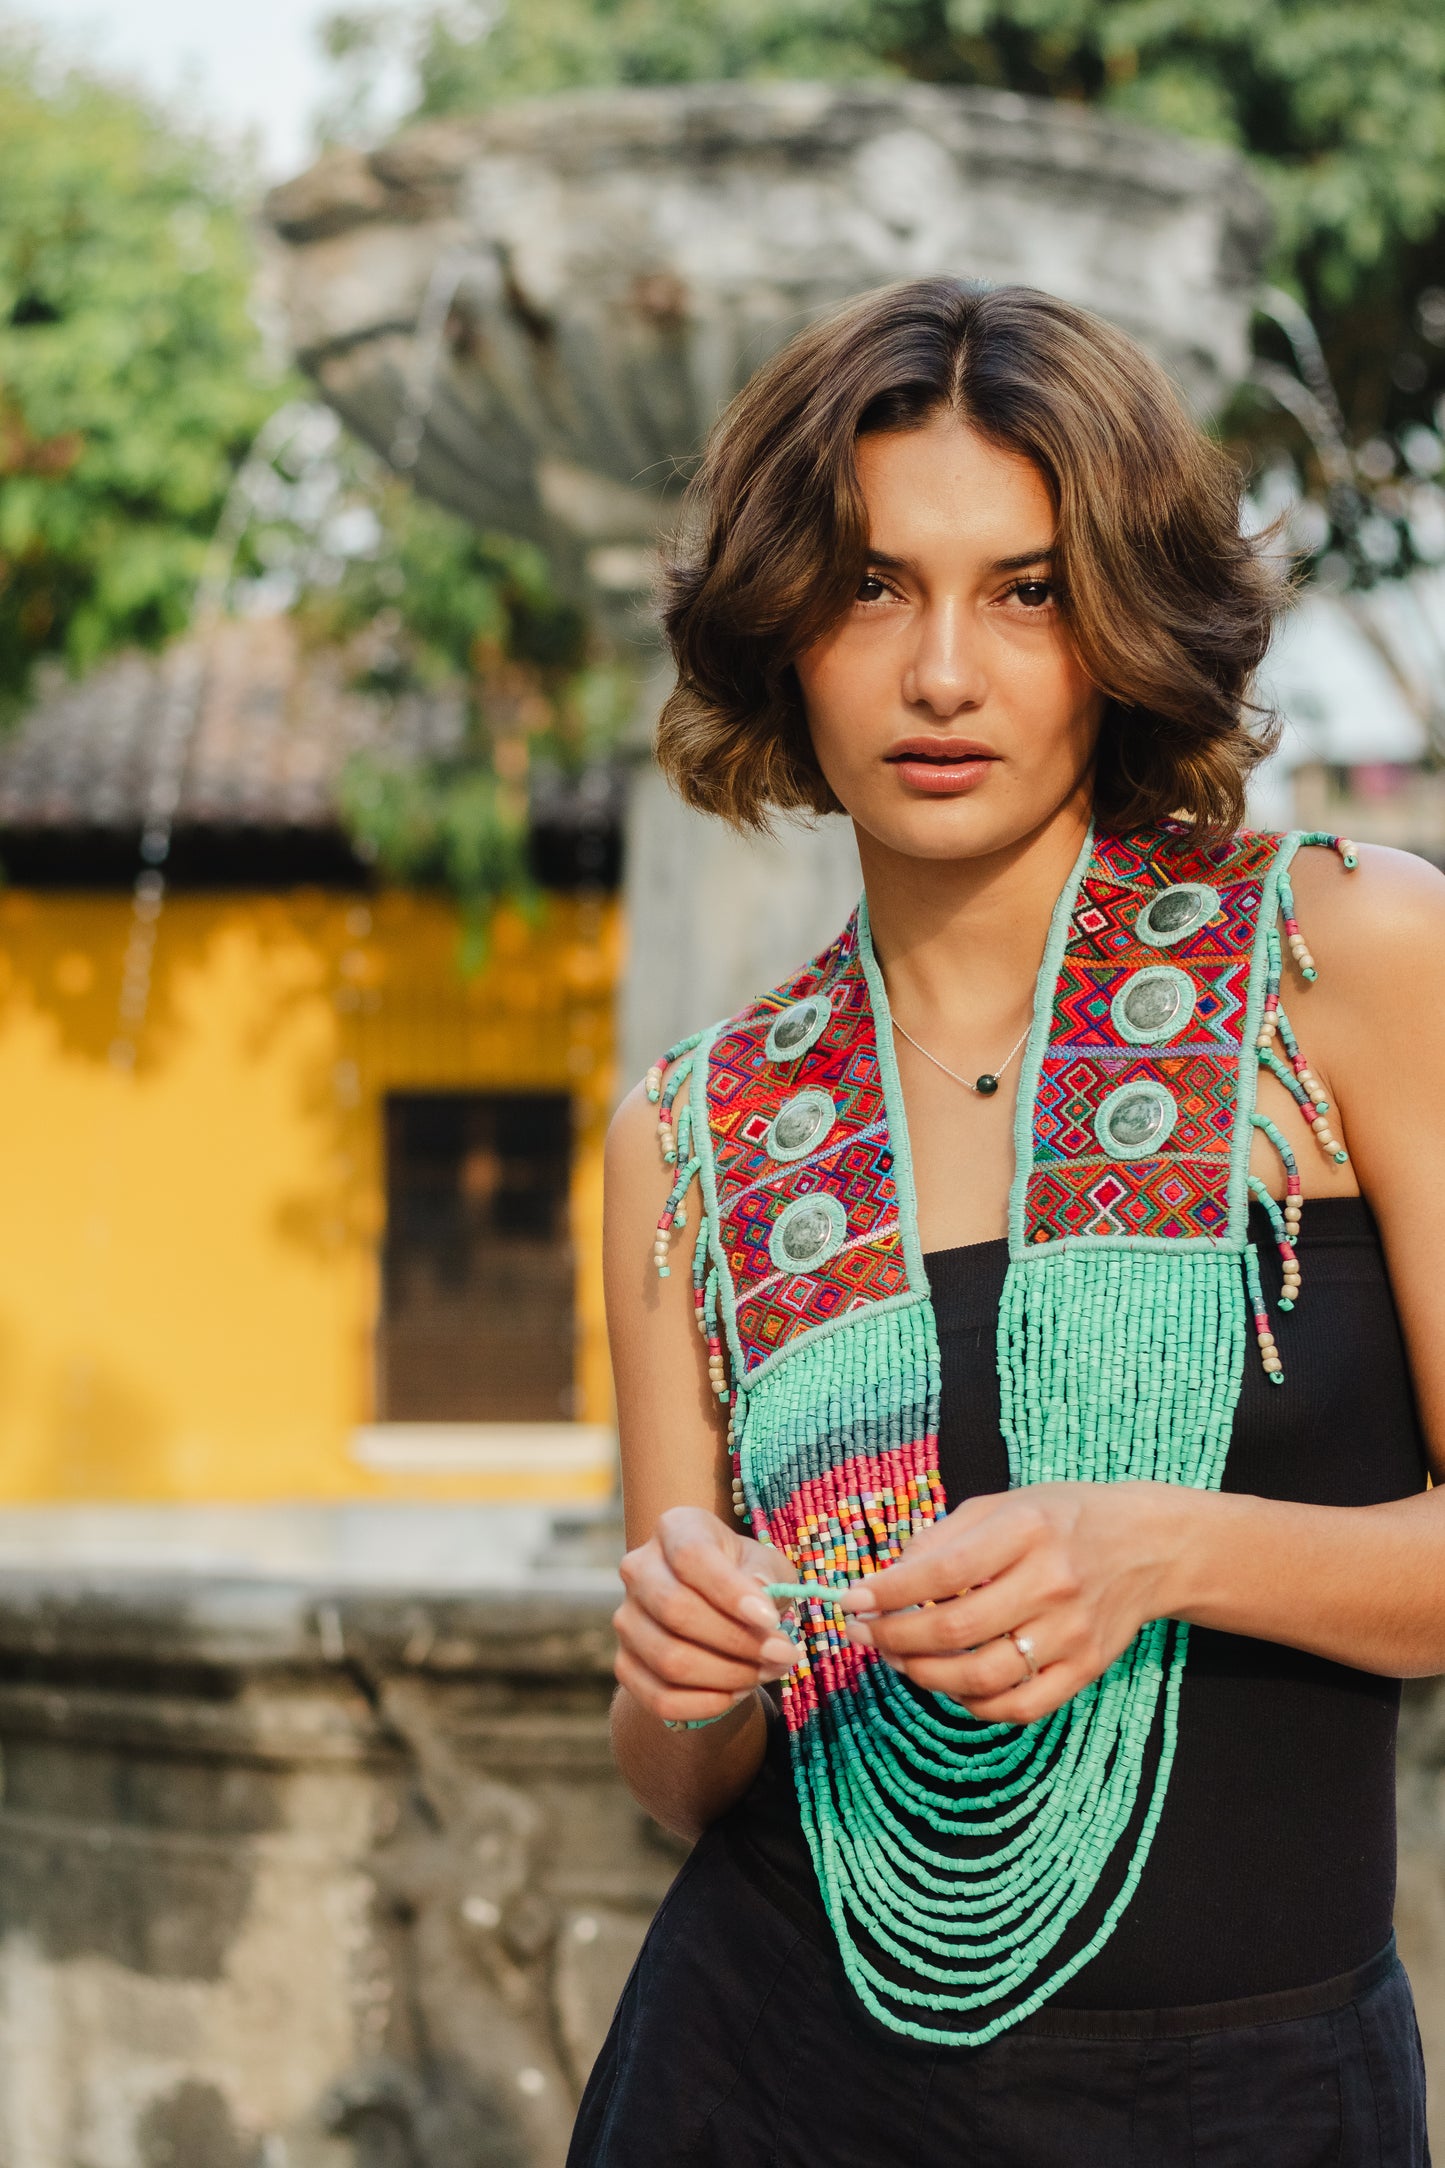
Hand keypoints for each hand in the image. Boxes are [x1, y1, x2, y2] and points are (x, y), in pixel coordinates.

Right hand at [613, 1506, 797, 1727]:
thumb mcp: (768, 1565)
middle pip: (676, 1610)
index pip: (691, 1556)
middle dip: (737, 1641)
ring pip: (669, 1659)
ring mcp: (627, 1619)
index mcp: (675, 1528)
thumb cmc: (747, 1577)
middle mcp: (639, 1568)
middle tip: (782, 1655)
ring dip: (728, 1675)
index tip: (771, 1620)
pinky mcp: (625, 1663)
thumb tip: (758, 1600)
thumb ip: (767, 1577)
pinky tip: (737, 1694)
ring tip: (766, 1673)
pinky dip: (705, 1704)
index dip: (731, 1591)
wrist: (716, 1610)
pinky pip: (660, 1697)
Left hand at [838, 1482, 1185, 1722]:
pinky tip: (950, 1684)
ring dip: (925, 1675)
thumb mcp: (1005, 1505)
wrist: (1151, 1547)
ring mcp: (1072, 1632)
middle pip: (957, 1628)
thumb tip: (888, 1578)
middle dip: (895, 1638)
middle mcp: (1052, 1583)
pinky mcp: (1085, 1669)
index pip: (943, 1572)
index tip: (851, 1600)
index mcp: (1027, 1530)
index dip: (890, 1592)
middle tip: (864, 1635)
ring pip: (982, 1677)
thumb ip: (944, 1537)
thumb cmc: (1064, 1520)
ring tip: (900, 1660)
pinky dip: (973, 1705)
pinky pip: (1019, 1706)